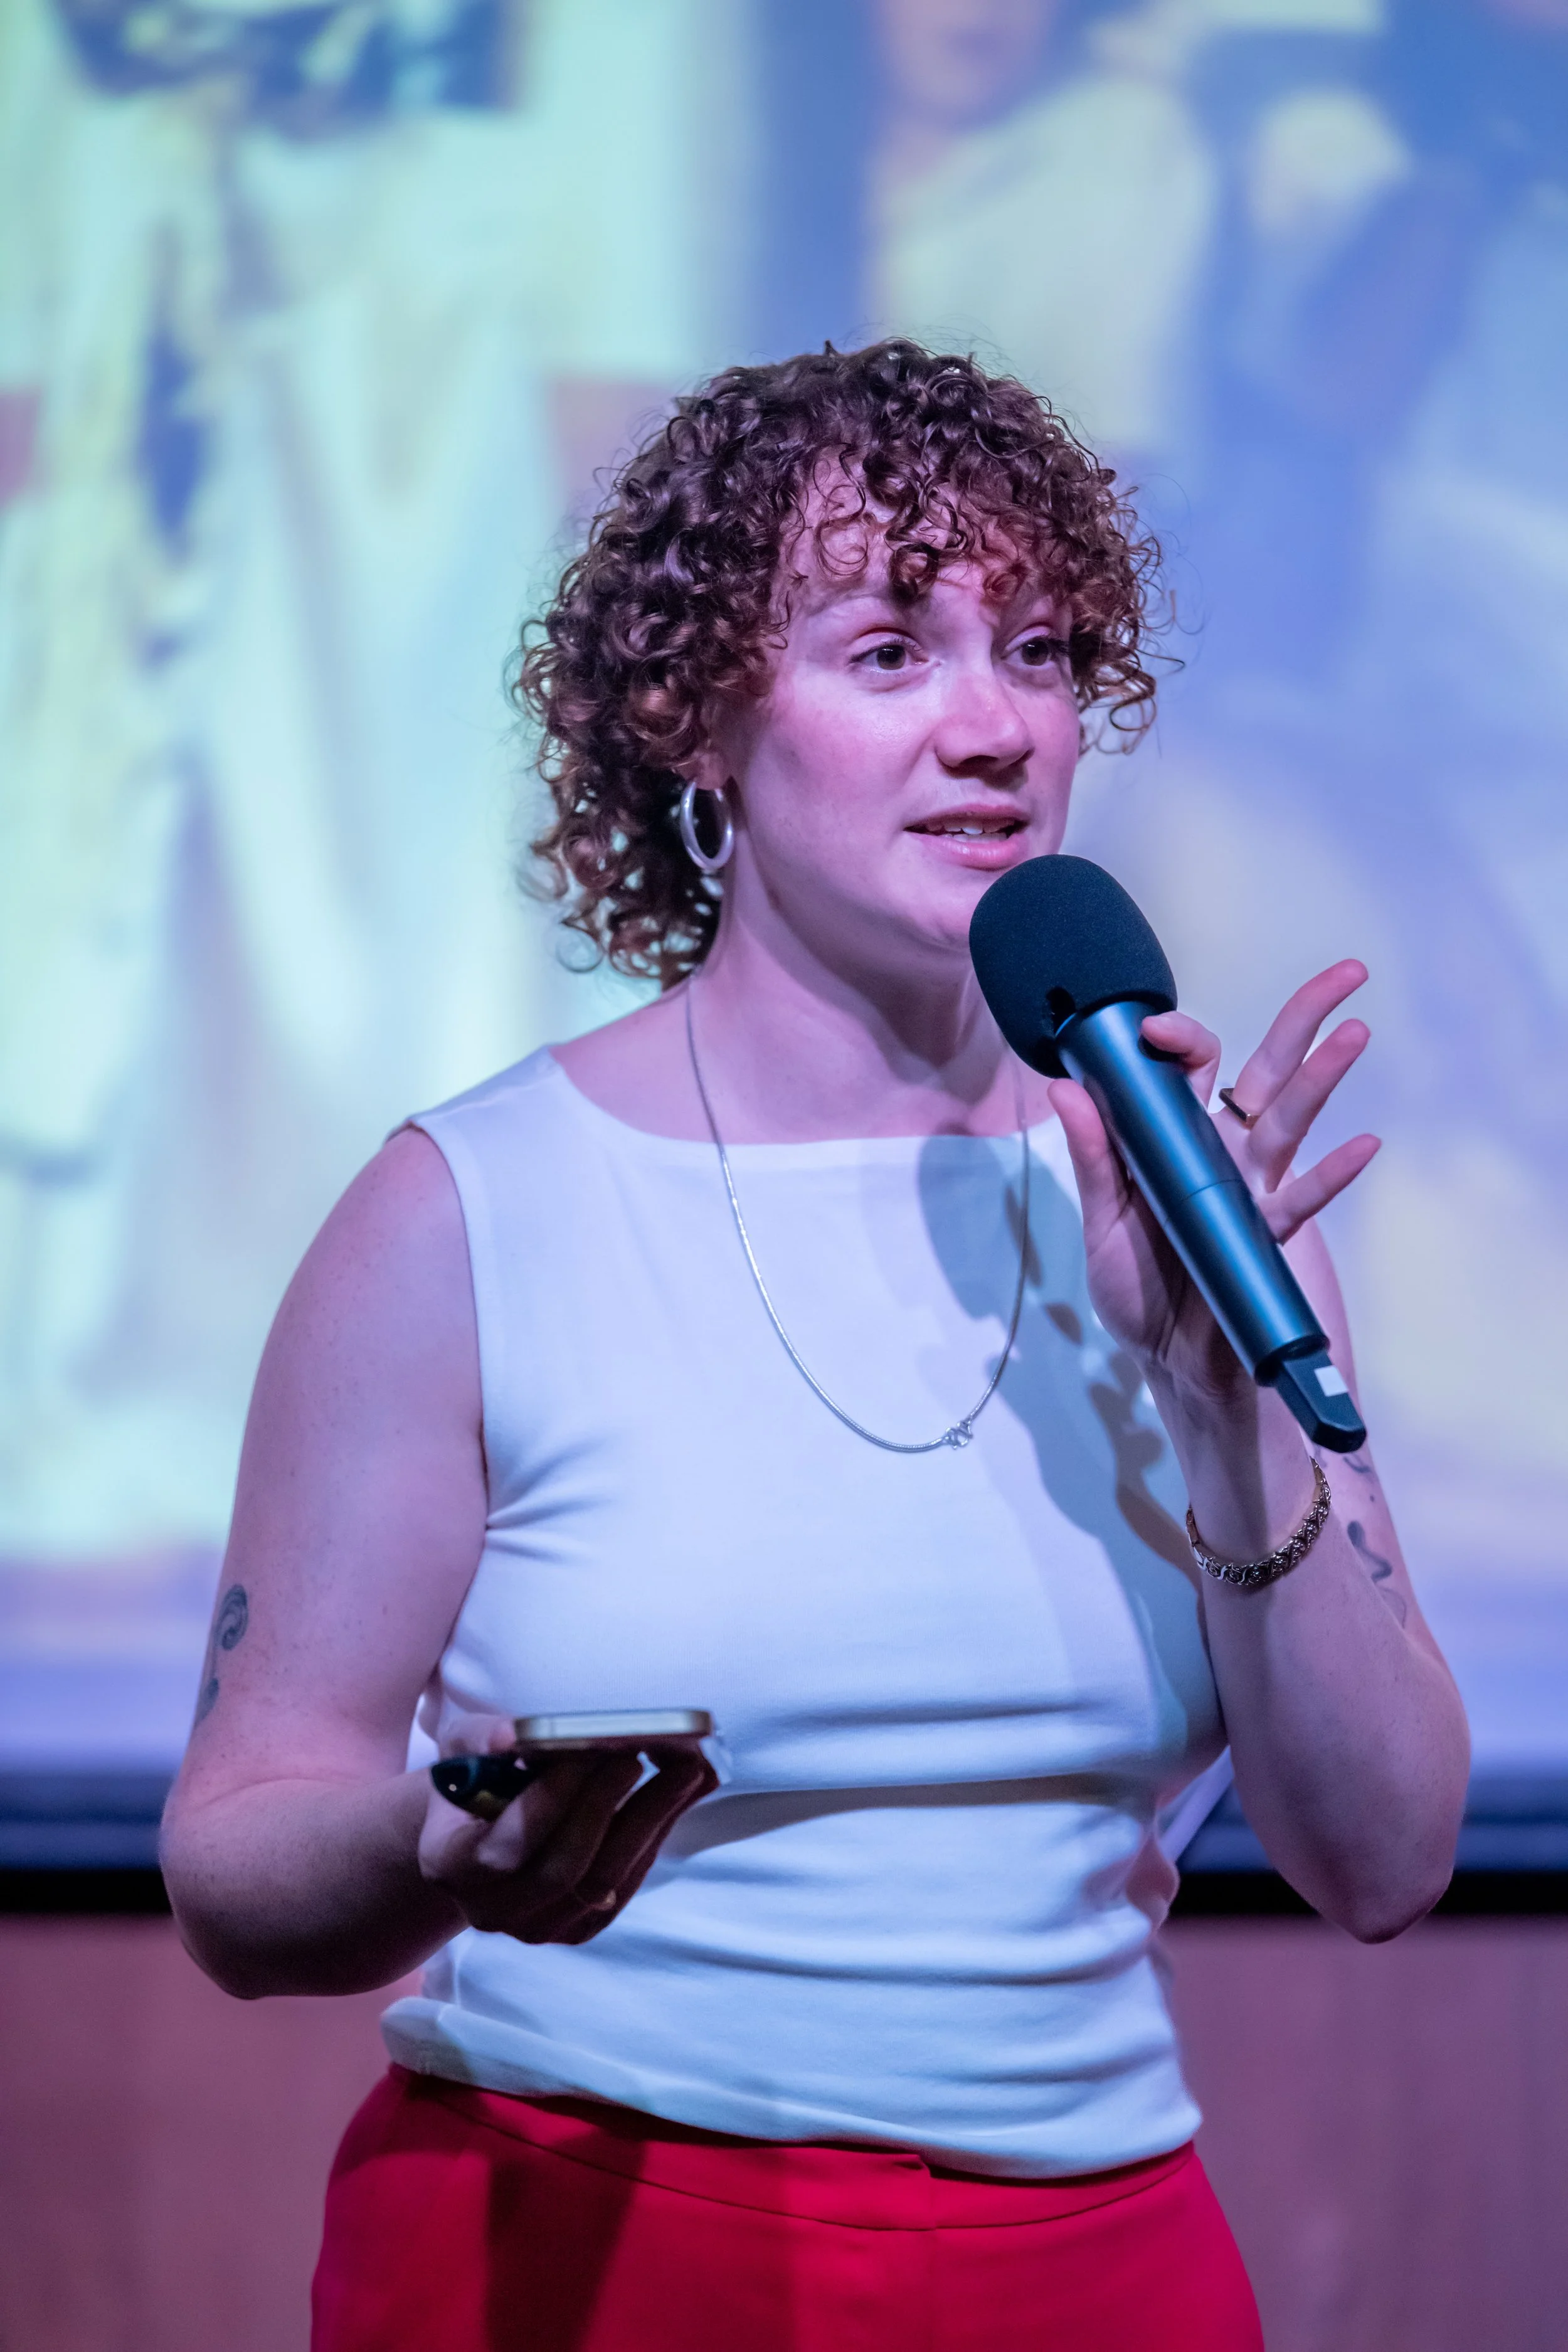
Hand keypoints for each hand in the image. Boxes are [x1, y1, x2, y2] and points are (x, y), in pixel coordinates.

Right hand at [418, 1713, 716, 1944]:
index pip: (506, 1847)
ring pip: (602, 1881)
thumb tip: (511, 1737)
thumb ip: (481, 1738)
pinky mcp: (579, 1928)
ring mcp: (537, 1928)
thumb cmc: (474, 1778)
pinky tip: (678, 1793)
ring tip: (682, 1766)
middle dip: (604, 1807)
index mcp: (449, 1865)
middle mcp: (490, 1910)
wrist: (479, 1830)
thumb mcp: (461, 1747)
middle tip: (637, 1753)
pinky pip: (623, 1887)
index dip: (549, 1802)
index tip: (585, 1752)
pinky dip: (654, 1837)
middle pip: (562, 1870)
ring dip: (647, 1820)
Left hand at [1047, 960, 1379, 1405]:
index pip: (1184, 1070)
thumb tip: (1065, 1087)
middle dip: (1305, 1020)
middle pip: (1267, 1073)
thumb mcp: (1102, 1224)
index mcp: (1171, 1140)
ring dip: (1324, 1078)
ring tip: (1355, 1032)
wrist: (1169, 1364)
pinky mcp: (1271, 1234)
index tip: (1154, 1027)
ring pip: (1291, 1121)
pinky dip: (1332, 1173)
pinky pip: (1303, 1198)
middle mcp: (1218, 1153)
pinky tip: (1362, 1147)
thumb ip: (1094, 1158)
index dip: (1178, 1040)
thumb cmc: (1135, 1290)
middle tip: (1348, 973)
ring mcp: (1251, 1189)